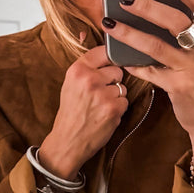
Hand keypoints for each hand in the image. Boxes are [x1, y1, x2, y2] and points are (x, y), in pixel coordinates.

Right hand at [38, 45, 127, 178]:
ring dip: (116, 97)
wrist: (68, 141)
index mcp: (77, 70)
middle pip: (117, 70)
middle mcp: (89, 79)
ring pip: (122, 87)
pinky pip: (125, 101)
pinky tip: (105, 115)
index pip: (103, 51)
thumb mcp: (71, 84)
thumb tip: (109, 53)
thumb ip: (87, 68)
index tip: (108, 64)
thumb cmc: (71, 112)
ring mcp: (102, 94)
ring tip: (100, 106)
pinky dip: (118, 109)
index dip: (109, 59)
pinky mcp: (113, 108)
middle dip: (112, 81)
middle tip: (98, 94)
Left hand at [103, 0, 193, 176]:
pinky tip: (122, 60)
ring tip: (110, 23)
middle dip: (149, 7)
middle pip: (178, 21)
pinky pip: (151, 71)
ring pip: (158, 46)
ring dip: (130, 33)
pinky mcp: (180, 87)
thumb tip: (158, 7)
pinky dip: (135, 65)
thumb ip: (190, 33)